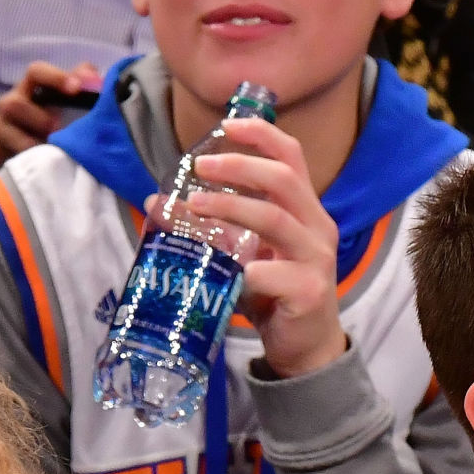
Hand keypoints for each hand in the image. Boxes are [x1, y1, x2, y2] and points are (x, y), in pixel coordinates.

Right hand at [0, 62, 103, 173]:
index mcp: (28, 87)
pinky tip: (34, 164)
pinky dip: (19, 158)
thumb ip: (78, 83)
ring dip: (27, 141)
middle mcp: (8, 104)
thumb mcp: (59, 99)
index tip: (76, 88)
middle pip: (14, 103)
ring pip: (4, 131)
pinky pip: (0, 154)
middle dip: (37, 117)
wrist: (8, 144)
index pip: (36, 72)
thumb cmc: (40, 117)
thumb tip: (92, 77)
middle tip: (57, 128)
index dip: (55, 77)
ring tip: (46, 149)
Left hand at [180, 117, 346, 380]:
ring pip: (275, 219)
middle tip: (200, 165)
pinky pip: (275, 274)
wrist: (305, 348)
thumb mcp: (245, 256)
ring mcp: (315, 258)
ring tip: (195, 206)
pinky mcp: (309, 292)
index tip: (227, 124)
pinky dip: (251, 271)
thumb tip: (158, 205)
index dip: (262, 135)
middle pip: (282, 180)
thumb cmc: (273, 296)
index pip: (291, 157)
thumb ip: (214, 232)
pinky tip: (232, 273)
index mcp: (304, 210)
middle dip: (239, 167)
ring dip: (232, 208)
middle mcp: (315, 226)